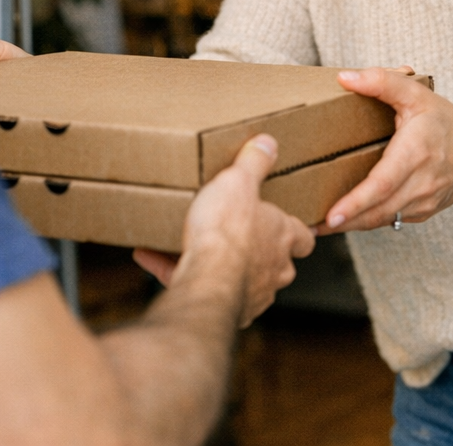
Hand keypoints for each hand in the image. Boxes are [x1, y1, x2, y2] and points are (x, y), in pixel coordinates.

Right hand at [133, 135, 315, 327]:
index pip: (304, 237)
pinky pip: (199, 286)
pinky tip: (149, 255)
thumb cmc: (228, 230)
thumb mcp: (238, 181)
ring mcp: (252, 294)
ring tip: (186, 244)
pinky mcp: (222, 309)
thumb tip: (267, 143)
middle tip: (231, 232)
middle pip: (274, 262)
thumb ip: (253, 163)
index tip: (284, 224)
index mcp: (282, 236)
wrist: (207, 277)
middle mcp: (273, 270)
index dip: (296, 230)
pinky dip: (174, 270)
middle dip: (253, 250)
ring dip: (215, 263)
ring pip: (237, 278)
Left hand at [322, 67, 452, 232]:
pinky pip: (390, 219)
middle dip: (343, 221)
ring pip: (381, 220)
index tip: (332, 215)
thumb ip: (382, 81)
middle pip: (377, 210)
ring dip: (350, 226)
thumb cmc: (446, 122)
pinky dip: (366, 222)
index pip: (383, 184)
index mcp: (416, 153)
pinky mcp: (421, 213)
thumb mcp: (417, 94)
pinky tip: (344, 220)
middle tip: (309, 227)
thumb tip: (344, 78)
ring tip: (318, 227)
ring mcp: (422, 202)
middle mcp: (420, 183)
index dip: (356, 202)